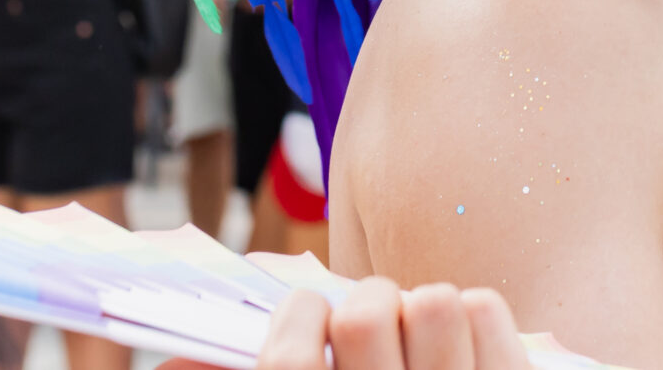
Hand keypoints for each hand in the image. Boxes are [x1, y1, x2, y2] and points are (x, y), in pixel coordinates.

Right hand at [250, 276, 531, 369]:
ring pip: (435, 303)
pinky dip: (469, 317)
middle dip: (362, 302)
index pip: (289, 360)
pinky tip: (456, 352)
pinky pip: (484, 310)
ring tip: (416, 340)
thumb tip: (178, 356)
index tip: (305, 314)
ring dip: (419, 308)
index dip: (294, 320)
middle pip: (366, 315)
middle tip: (365, 323)